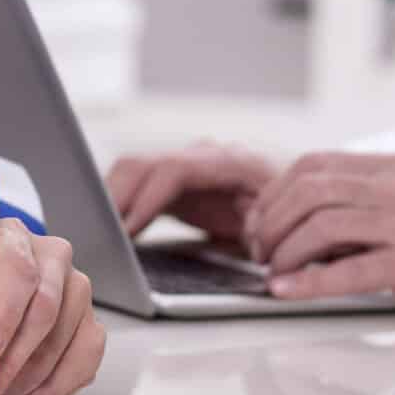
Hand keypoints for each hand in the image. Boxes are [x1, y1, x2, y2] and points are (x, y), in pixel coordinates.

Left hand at [0, 218, 106, 394]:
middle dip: (11, 361)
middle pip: (46, 306)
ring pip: (61, 343)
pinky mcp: (92, 331)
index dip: (2, 313)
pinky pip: (80, 368)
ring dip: (23, 384)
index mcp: (8, 240)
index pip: (15, 267)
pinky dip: (47, 394)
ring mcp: (77, 295)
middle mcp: (50, 260)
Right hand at [105, 143, 276, 249]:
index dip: (145, 199)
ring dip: (111, 201)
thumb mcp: (281, 225)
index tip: (125, 230)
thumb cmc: (291, 215)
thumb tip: (242, 236)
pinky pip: (136, 185)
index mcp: (230, 163)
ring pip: (132, 171)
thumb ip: (259, 229)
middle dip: (114, 199)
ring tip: (99, 235)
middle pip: (141, 165)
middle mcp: (202, 157)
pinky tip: (112, 231)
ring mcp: (186, 166)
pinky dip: (119, 205)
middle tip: (99, 237)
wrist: (296, 203)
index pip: (173, 170)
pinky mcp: (176, 182)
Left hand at [244, 152, 394, 324]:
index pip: (315, 165)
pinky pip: (349, 270)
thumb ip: (375, 202)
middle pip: (309, 190)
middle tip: (258, 249)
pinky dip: (308, 282)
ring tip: (271, 272)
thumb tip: (317, 224)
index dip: (276, 192)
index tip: (262, 219)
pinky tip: (288, 292)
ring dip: (284, 251)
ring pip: (322, 225)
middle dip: (270, 220)